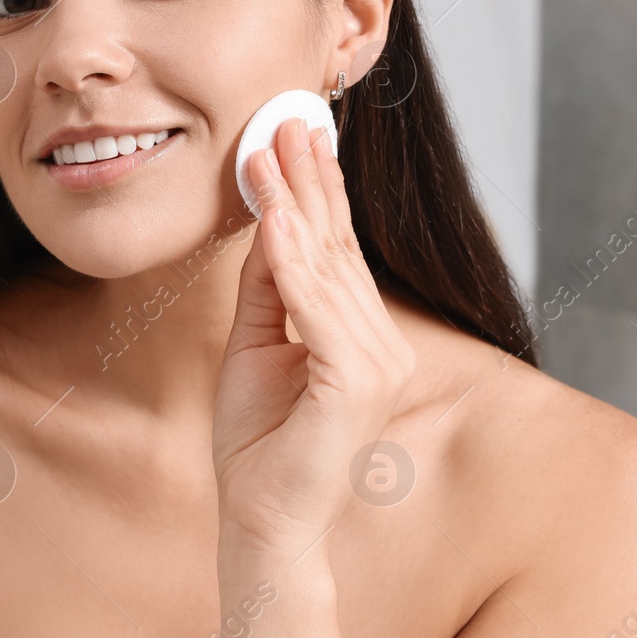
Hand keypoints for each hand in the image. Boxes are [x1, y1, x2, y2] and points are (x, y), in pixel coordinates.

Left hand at [213, 117, 415, 556]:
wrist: (260, 519)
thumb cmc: (257, 442)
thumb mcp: (254, 345)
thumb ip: (269, 287)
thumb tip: (271, 219)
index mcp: (362, 337)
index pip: (336, 251)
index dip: (315, 191)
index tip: (292, 134)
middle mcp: (382, 346)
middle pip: (338, 249)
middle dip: (309, 181)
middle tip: (286, 118)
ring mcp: (377, 366)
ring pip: (328, 272)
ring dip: (297, 206)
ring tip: (273, 151)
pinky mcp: (356, 386)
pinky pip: (317, 312)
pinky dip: (295, 264)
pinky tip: (278, 220)